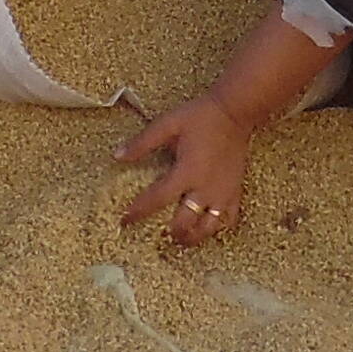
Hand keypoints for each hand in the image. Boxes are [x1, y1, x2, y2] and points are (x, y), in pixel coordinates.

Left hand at [114, 92, 249, 248]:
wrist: (235, 112)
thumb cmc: (201, 117)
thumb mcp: (168, 124)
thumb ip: (142, 143)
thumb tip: (117, 156)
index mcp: (186, 172)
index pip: (156, 199)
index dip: (138, 212)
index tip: (125, 220)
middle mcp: (204, 189)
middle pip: (184, 223)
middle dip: (169, 233)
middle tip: (158, 235)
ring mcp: (222, 193)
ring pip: (208, 228)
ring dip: (193, 237)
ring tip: (182, 239)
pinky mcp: (235, 191)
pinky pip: (228, 219)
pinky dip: (217, 228)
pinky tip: (208, 228)